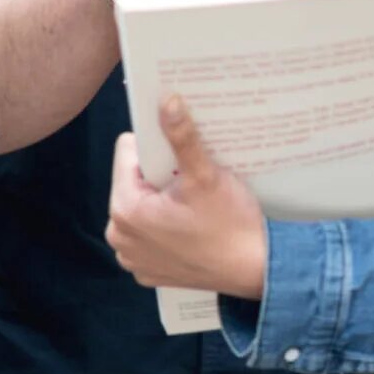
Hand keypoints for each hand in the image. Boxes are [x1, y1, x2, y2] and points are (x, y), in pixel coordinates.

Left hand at [104, 95, 268, 298]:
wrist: (254, 269)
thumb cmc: (230, 224)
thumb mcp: (205, 176)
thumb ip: (182, 138)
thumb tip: (167, 102)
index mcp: (126, 209)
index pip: (126, 154)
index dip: (155, 149)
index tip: (180, 159)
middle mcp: (119, 236)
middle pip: (131, 182)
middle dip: (157, 177)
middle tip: (190, 184)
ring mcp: (132, 257)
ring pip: (139, 207)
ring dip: (160, 202)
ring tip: (191, 206)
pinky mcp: (146, 271)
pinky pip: (147, 235)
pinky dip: (163, 229)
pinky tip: (189, 229)